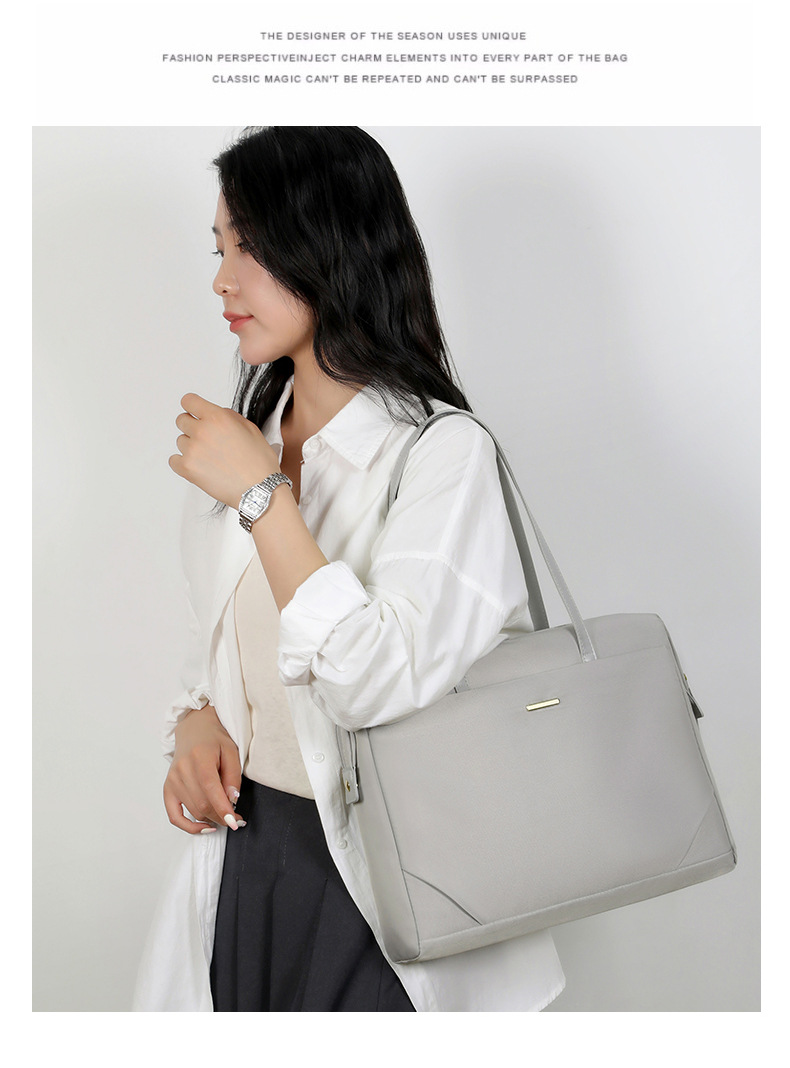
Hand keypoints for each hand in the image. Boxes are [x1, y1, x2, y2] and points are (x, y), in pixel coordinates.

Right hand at [163, 704, 244, 833]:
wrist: (195, 730)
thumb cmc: (214, 739)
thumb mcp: (231, 751)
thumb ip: (233, 776)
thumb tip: (232, 800)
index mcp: (200, 757)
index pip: (211, 789)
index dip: (223, 809)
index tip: (235, 822)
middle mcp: (182, 769)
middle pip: (202, 804)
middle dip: (221, 816)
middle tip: (236, 819)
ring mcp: (172, 780)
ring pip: (193, 810)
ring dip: (211, 819)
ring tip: (225, 817)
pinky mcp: (168, 788)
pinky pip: (174, 815)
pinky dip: (188, 826)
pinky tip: (204, 827)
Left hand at [169, 393, 282, 507]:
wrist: (258, 490)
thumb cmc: (259, 463)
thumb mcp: (251, 429)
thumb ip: (230, 416)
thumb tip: (216, 414)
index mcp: (218, 418)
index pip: (189, 401)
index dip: (192, 406)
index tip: (194, 411)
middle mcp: (202, 431)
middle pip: (181, 420)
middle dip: (192, 426)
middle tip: (206, 438)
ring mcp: (192, 450)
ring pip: (180, 441)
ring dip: (191, 446)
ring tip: (209, 457)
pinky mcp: (187, 468)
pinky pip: (173, 460)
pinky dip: (183, 463)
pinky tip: (198, 466)